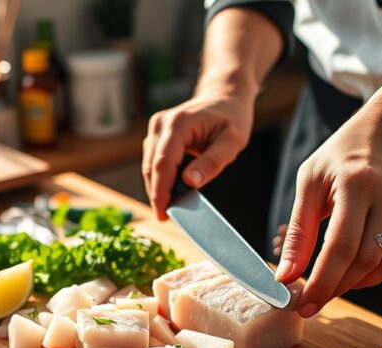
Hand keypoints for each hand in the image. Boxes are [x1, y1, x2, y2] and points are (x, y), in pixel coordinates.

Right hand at [142, 90, 253, 219]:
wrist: (225, 97)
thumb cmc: (232, 118)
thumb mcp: (232, 142)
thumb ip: (212, 162)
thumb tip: (190, 182)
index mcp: (178, 123)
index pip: (162, 164)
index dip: (160, 192)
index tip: (163, 215)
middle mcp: (161, 123)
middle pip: (151, 167)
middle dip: (157, 194)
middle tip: (167, 217)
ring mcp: (156, 127)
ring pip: (149, 165)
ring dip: (158, 187)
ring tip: (171, 206)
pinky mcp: (156, 133)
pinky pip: (153, 161)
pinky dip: (160, 177)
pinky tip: (171, 190)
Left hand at [272, 112, 381, 317]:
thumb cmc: (341, 156)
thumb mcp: (310, 182)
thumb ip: (298, 231)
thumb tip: (285, 275)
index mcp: (356, 184)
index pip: (340, 245)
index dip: (321, 280)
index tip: (302, 304)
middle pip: (362, 260)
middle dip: (333, 288)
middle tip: (310, 303)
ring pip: (381, 266)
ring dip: (351, 286)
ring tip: (327, 289)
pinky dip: (370, 276)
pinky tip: (349, 276)